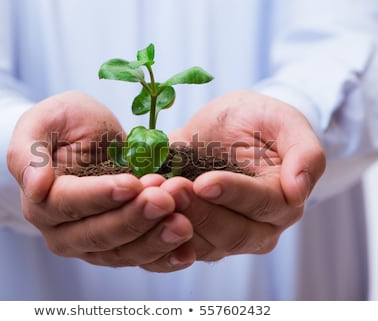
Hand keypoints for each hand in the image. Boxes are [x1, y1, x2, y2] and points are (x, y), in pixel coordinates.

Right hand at [7, 91, 193, 270]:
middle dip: (134, 219)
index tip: (131, 183)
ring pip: (122, 252)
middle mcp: (64, 232)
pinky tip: (187, 251)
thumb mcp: (45, 121)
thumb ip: (28, 151)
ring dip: (154, 239)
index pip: (69, 204)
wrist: (88, 140)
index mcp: (42, 201)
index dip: (100, 196)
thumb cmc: (66, 125)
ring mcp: (93, 244)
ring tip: (183, 221)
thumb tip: (34, 186)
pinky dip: (165, 258)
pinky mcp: (121, 247)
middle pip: (98, 235)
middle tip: (165, 199)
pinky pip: (142, 259)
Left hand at [164, 90, 325, 260]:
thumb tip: (300, 190)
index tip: (203, 182)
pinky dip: (159, 230)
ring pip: (203, 245)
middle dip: (200, 212)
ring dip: (176, 223)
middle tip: (172, 188)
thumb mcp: (282, 120)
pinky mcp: (198, 238)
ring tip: (154, 195)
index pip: (261, 205)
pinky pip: (179, 246)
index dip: (232, 194)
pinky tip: (143, 207)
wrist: (224, 130)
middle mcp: (259, 228)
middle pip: (232, 233)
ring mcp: (227, 237)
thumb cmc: (255, 121)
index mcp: (283, 201)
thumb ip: (304, 151)